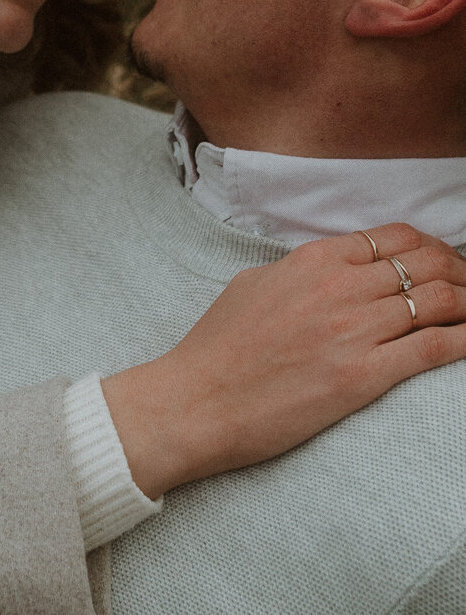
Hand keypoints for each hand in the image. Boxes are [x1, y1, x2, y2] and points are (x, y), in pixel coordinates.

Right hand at [102, 222, 465, 498]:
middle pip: (424, 263)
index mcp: (313, 259)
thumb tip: (334, 268)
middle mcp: (339, 287)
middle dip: (458, 270)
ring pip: (437, 300)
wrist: (198, 399)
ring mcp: (353, 330)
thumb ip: (302, 269)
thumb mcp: (255, 283)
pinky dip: (463, 340)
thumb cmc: (219, 345)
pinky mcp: (362, 377)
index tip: (442, 261)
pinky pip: (432, 347)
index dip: (429, 247)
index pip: (394, 238)